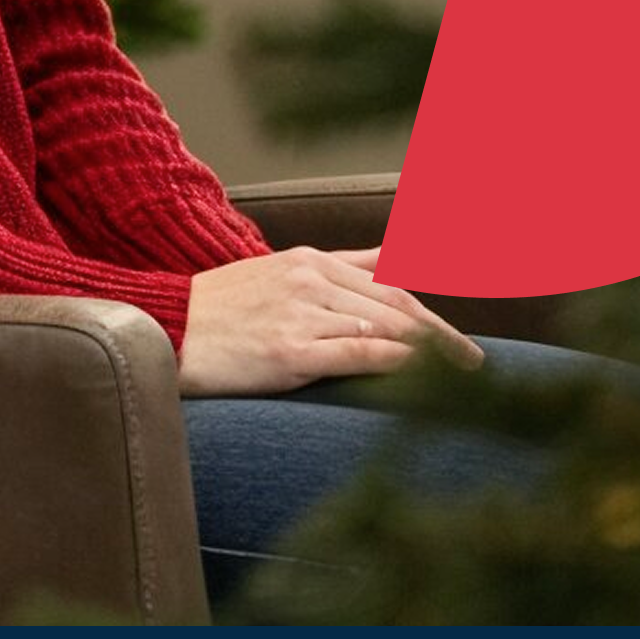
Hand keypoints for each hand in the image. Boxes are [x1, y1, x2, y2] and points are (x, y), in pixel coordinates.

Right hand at [174, 243, 486, 397]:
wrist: (163, 329)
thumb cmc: (219, 311)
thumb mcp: (278, 274)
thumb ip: (336, 269)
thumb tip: (392, 262)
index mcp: (308, 260)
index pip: (389, 284)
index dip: (431, 312)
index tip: (460, 338)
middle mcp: (310, 279)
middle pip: (396, 307)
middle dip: (442, 335)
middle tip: (476, 363)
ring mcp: (301, 313)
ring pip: (385, 329)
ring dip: (431, 353)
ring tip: (461, 378)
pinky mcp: (290, 349)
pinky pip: (360, 354)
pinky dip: (399, 364)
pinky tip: (424, 377)